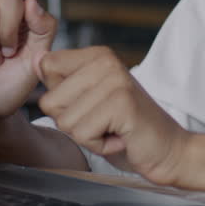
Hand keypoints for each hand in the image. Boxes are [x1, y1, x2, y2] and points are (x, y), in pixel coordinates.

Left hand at [38, 47, 191, 185]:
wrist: (168, 150)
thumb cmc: (125, 129)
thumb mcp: (88, 100)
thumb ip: (63, 81)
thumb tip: (37, 59)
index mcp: (98, 55)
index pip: (46, 67)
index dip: (60, 99)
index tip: (90, 106)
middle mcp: (106, 61)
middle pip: (50, 101)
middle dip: (72, 122)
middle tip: (104, 122)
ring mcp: (115, 80)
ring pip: (65, 121)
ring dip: (87, 136)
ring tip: (113, 129)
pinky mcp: (121, 103)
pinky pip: (83, 134)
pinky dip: (99, 146)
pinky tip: (120, 138)